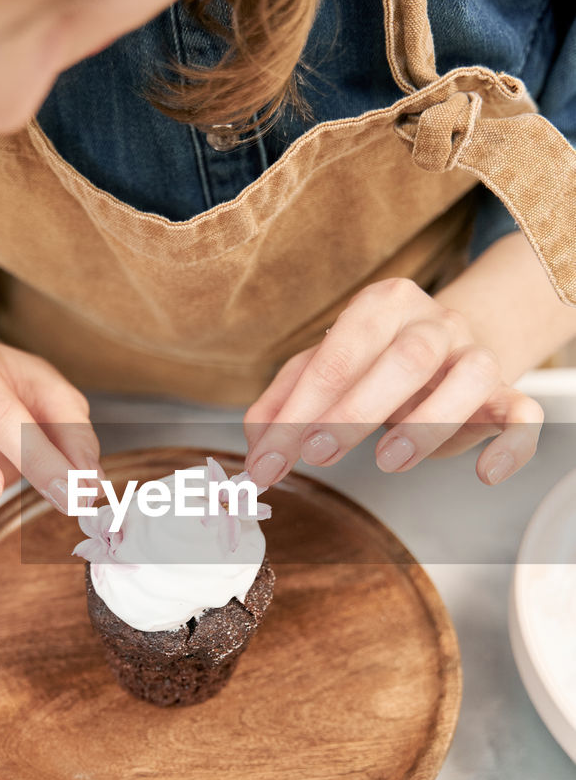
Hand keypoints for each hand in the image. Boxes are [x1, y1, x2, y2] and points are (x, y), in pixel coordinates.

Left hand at [243, 276, 543, 487]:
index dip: (301, 407)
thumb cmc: (374, 363)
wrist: (445, 353)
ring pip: (471, 376)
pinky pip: (524, 413)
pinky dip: (511, 445)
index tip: (270, 457)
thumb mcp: (323, 371)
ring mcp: (474, 357)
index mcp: (382, 307)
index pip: (340, 350)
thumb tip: (256, 445)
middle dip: (358, 407)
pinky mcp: (506, 394)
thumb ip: (283, 403)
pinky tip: (484, 473)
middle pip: (408, 355)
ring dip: (429, 420)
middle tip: (318, 452)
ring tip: (388, 459)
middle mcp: (434, 324)